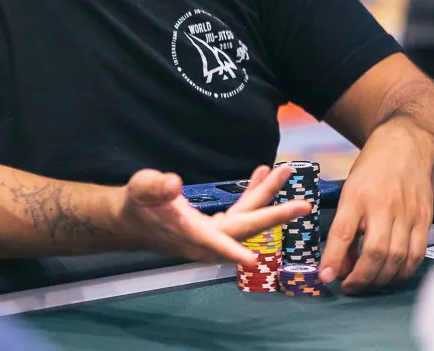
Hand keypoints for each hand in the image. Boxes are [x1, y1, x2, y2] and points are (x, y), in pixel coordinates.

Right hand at [117, 165, 310, 266]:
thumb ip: (157, 186)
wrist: (130, 219)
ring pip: (246, 218)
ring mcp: (212, 235)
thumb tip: (173, 183)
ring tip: (283, 172)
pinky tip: (261, 176)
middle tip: (303, 204)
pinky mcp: (214, 228)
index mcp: (189, 232)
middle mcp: (206, 239)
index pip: (215, 242)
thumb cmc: (136, 203)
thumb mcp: (142, 188)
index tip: (254, 261)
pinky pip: (240, 213)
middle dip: (275, 214)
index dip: (233, 252)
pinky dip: (252, 195)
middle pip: (246, 228)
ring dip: (266, 197)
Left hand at [320, 121, 433, 293]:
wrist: (407, 147)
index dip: (334, 258)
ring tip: (367, 284)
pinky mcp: (425, 220)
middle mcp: (383, 205)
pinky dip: (403, 272)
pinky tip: (391, 275)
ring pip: (397, 258)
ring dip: (381, 279)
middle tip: (348, 286)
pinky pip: (416, 255)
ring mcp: (408, 214)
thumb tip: (339, 264)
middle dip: (361, 277)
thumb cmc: (371, 170)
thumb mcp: (350, 190)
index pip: (342, 232)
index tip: (325, 277)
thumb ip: (345, 225)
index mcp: (357, 195)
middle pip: (375, 252)